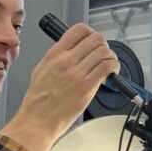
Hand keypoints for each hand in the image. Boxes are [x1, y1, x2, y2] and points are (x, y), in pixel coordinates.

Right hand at [2, 24, 118, 150]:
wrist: (38, 120)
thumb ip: (58, 57)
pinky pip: (107, 67)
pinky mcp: (87, 86)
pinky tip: (112, 72)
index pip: (79, 30)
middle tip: (102, 54)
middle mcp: (66, 60)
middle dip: (103, 45)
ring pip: (104, 52)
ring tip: (108, 65)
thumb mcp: (42, 69)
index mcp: (54, 54)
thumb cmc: (38, 100)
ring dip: (110, 57)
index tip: (93, 41)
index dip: (91, 33)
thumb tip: (75, 50)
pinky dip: (114, 67)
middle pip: (96, 39)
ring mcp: (77, 72)